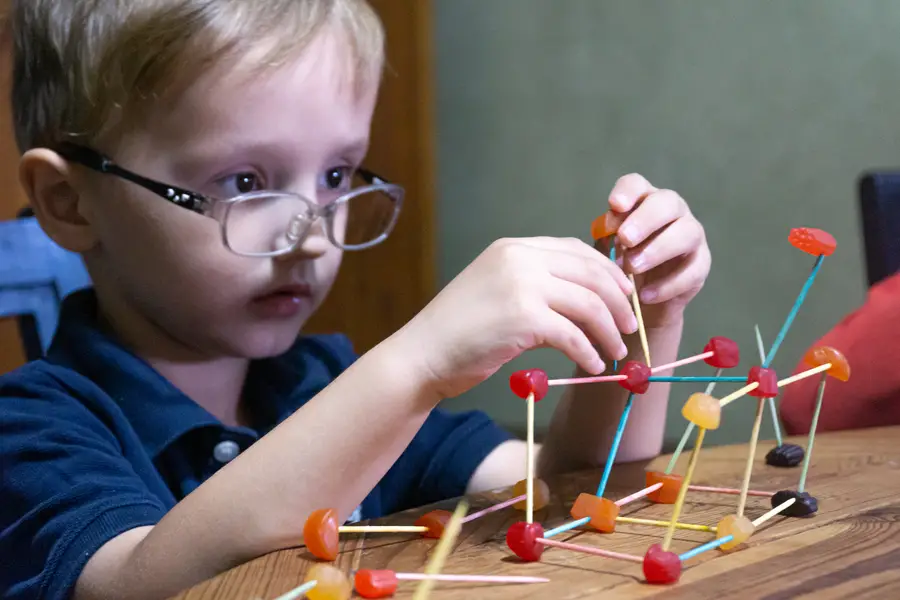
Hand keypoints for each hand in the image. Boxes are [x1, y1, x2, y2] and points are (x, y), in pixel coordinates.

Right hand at [399, 237, 639, 398]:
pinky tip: (591, 365)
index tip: (624, 296)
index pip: (577, 250)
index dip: (609, 273)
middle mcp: (519, 258)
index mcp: (513, 247)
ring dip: (609, 332)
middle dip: (619, 303)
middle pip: (592, 274)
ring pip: (590, 304)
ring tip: (615, 351)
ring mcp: (521, 285)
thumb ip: (531, 282)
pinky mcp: (523, 318)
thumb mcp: (495, 289)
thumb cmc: (458, 330)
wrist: (422, 354)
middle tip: (629, 327)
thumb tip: (583, 296)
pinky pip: (574, 335)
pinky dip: (589, 352)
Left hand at [598, 173, 710, 328]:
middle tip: (625, 239)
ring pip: (686, 233)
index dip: (627, 192)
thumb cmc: (621, 264)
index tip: (614, 205)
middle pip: (667, 203)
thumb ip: (607, 237)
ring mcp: (692, 235)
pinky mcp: (701, 264)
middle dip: (645, 220)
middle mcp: (673, 211)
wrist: (640, 299)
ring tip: (632, 267)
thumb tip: (609, 227)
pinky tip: (645, 295)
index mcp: (643, 201)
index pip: (636, 184)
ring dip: (657, 250)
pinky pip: (692, 271)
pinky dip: (667, 285)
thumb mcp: (608, 250)